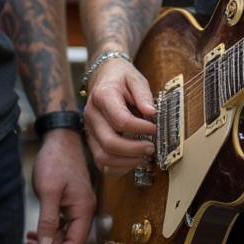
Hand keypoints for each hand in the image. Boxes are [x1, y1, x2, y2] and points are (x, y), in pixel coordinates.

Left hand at [24, 128, 95, 243]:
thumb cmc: (55, 161)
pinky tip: (34, 233)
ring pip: (65, 234)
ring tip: (28, 243)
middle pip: (70, 242)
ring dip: (48, 242)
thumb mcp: (48, 192)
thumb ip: (48, 221)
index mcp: (83, 210)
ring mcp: (78, 206)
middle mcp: (84, 210)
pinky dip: (49, 231)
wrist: (59, 138)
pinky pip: (63, 224)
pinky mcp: (71, 201)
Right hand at [83, 57, 155, 173]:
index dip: (141, 128)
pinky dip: (119, 167)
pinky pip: (101, 163)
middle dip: (134, 150)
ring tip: (144, 155)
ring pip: (103, 157)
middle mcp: (92, 114)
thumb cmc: (121, 78)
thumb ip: (143, 94)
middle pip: (109, 142)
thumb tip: (152, 113)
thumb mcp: (135, 78)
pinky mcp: (92, 140)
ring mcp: (89, 129)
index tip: (155, 128)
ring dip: (127, 161)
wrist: (104, 76)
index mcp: (102, 96)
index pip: (121, 120)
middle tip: (152, 147)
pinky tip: (133, 160)